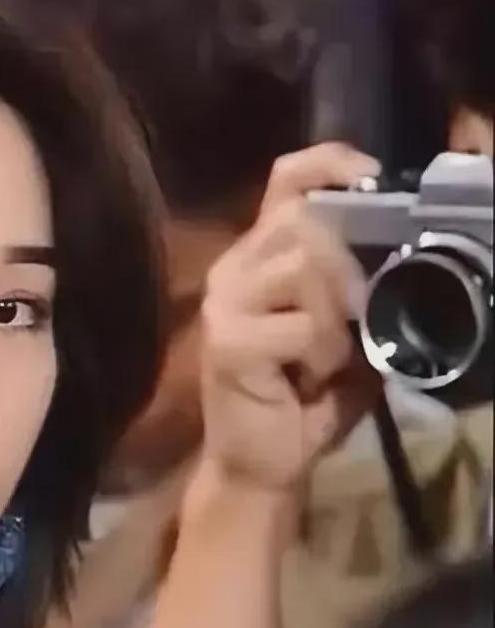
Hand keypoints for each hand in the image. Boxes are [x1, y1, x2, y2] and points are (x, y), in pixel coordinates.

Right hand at [199, 143, 380, 492]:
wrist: (261, 464)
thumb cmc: (302, 397)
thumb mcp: (342, 331)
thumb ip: (357, 286)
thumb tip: (403, 252)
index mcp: (259, 255)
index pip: (286, 180)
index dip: (330, 163)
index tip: (372, 178)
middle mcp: (234, 268)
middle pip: (304, 219)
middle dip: (349, 265)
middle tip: (358, 314)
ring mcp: (224, 302)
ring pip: (304, 265)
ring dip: (335, 316)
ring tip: (327, 356)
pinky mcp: (227, 341)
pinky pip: (299, 324)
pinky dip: (322, 353)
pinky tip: (308, 379)